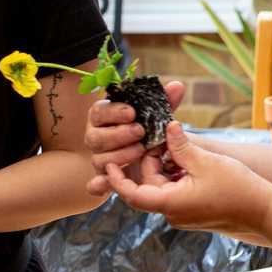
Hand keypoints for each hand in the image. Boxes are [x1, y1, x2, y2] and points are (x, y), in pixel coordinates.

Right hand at [85, 81, 184, 195]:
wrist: (151, 156)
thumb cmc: (150, 130)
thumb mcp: (158, 115)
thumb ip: (165, 102)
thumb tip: (177, 86)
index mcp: (103, 118)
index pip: (98, 112)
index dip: (113, 112)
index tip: (132, 112)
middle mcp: (97, 137)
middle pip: (94, 137)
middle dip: (117, 135)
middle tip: (139, 132)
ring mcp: (100, 158)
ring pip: (98, 160)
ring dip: (118, 156)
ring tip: (140, 152)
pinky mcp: (105, 178)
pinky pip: (96, 183)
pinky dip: (99, 184)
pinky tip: (106, 185)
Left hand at [105, 122, 271, 233]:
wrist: (266, 211)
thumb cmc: (238, 188)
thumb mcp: (206, 161)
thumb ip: (181, 145)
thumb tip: (168, 127)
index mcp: (169, 204)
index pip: (131, 194)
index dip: (117, 178)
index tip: (110, 161)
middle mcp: (171, 213)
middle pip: (147, 184)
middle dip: (151, 160)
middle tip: (162, 139)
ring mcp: (182, 213)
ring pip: (162, 185)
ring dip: (166, 165)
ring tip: (177, 146)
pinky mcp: (192, 210)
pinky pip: (175, 190)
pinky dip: (177, 174)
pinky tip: (188, 158)